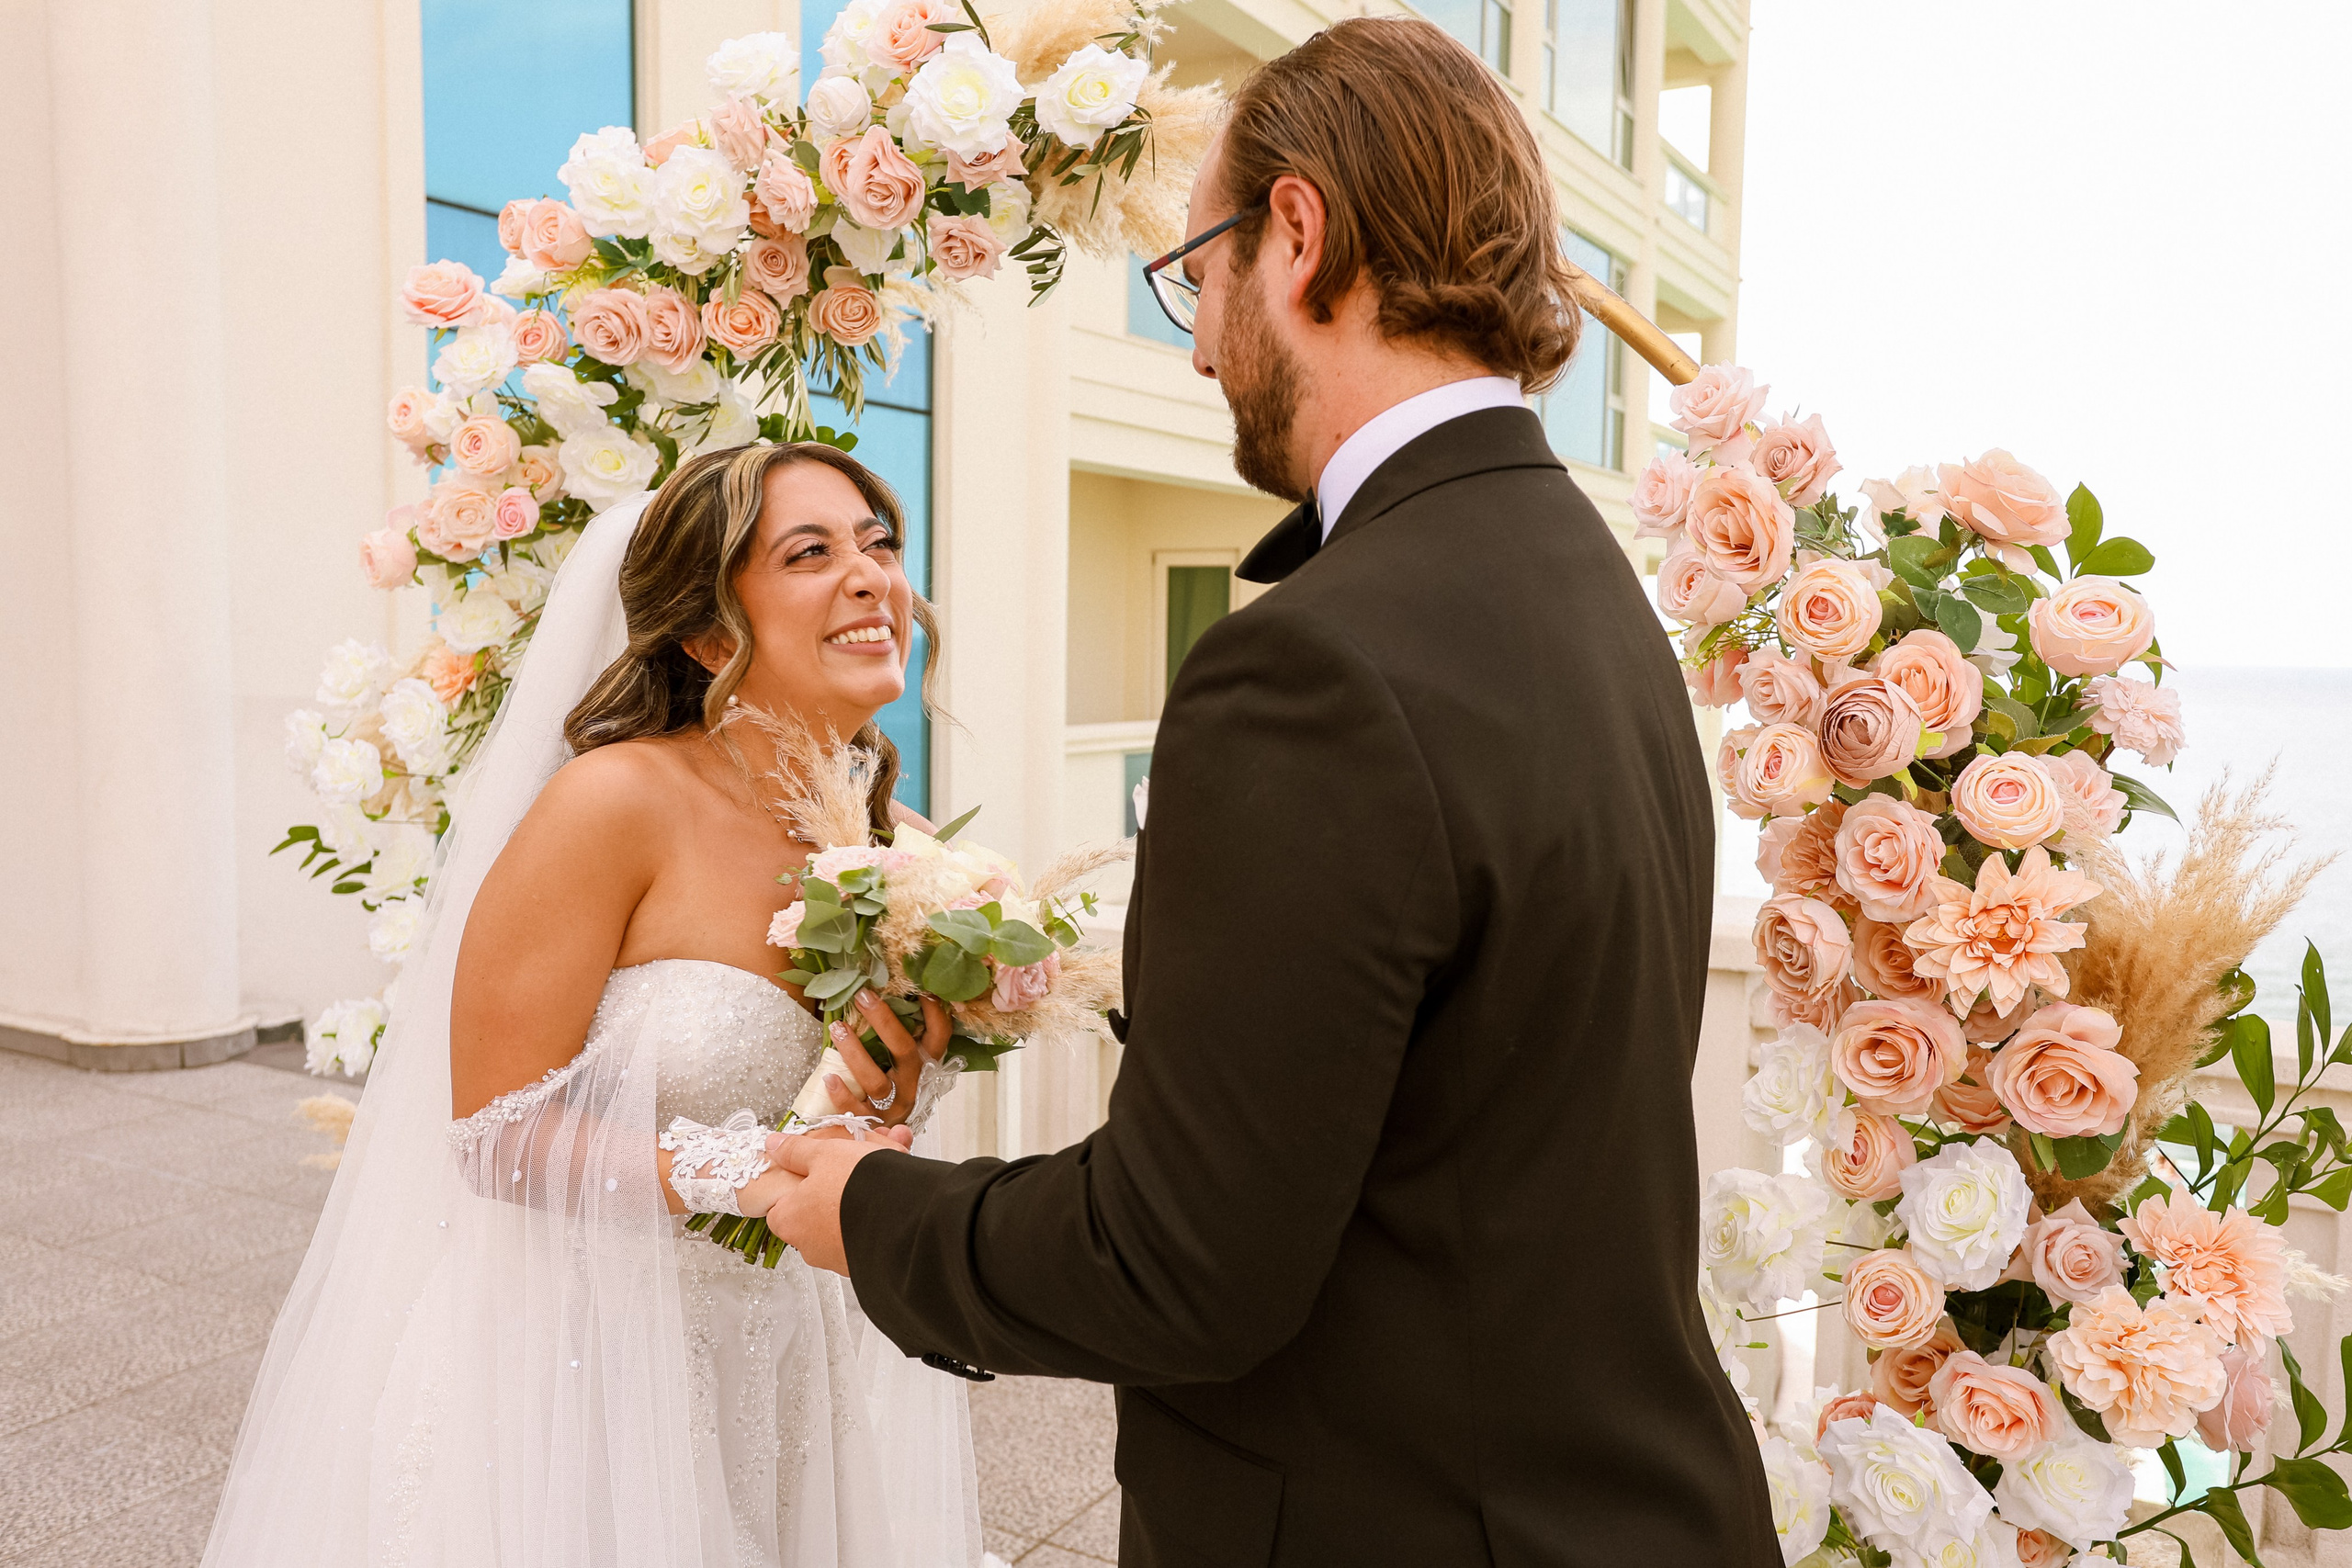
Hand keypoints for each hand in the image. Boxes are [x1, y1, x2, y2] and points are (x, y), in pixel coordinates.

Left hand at [752, 1123, 910, 1272]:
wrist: (909, 1219)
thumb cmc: (858, 1186)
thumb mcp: (824, 1154)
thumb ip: (796, 1150)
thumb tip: (775, 1145)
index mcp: (791, 1219)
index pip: (782, 1202)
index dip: (799, 1180)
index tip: (816, 1166)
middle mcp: (811, 1245)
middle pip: (818, 1208)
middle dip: (839, 1182)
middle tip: (859, 1160)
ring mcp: (840, 1257)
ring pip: (848, 1216)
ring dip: (864, 1192)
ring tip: (890, 1164)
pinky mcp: (867, 1262)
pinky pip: (870, 1230)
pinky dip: (882, 1210)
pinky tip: (902, 1188)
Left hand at [821, 991, 949, 1127]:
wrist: (888, 1139)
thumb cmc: (892, 1087)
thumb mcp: (905, 1061)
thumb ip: (900, 1033)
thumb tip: (882, 991)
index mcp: (924, 1064)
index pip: (939, 1035)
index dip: (934, 1013)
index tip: (921, 988)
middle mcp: (913, 1083)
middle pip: (904, 1050)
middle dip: (884, 1020)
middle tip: (863, 995)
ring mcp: (893, 1105)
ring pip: (876, 1081)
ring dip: (855, 1052)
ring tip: (837, 1028)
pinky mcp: (873, 1123)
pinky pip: (856, 1109)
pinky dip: (842, 1094)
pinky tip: (829, 1077)